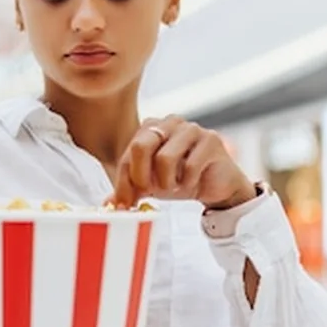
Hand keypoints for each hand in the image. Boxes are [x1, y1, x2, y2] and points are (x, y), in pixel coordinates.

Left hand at [110, 115, 255, 209]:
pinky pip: (189, 167)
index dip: (123, 181)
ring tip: (174, 186)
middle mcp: (169, 122)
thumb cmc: (182, 180)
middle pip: (140, 146)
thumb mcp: (151, 185)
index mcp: (151, 127)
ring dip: (167, 182)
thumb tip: (108, 203)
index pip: (128, 154)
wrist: (217, 185)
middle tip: (150, 192)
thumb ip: (131, 190)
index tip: (124, 203)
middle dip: (141, 177)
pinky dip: (187, 183)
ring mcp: (191, 128)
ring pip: (164, 158)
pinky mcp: (210, 140)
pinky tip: (191, 183)